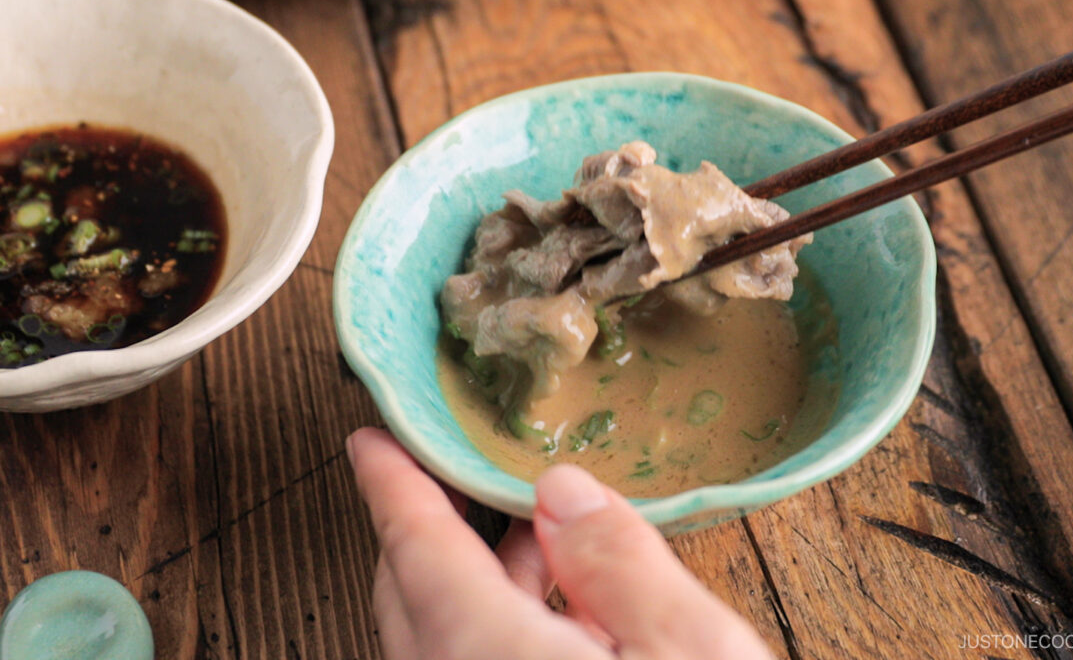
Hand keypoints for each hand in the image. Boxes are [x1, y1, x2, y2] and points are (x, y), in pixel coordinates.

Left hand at [347, 427, 774, 659]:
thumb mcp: (696, 656)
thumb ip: (621, 563)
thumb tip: (564, 493)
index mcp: (490, 658)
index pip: (416, 550)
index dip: (392, 485)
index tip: (370, 440)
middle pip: (411, 598)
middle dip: (427, 526)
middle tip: (460, 471)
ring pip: (438, 642)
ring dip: (471, 578)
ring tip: (531, 532)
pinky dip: (494, 627)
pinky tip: (556, 610)